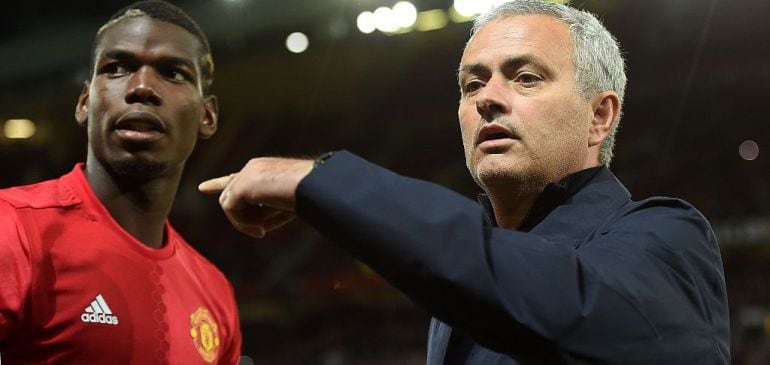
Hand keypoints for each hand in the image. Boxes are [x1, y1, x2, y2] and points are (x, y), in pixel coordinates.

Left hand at [198, 157, 313, 237]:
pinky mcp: (241, 184)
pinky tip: (261, 229)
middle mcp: (251, 168)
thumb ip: (268, 210)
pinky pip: (231, 210)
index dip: (218, 184)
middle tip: (264, 230)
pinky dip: (243, 224)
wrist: (313, 184)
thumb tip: (257, 226)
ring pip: (230, 206)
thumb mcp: (287, 204)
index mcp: (263, 170)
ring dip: (246, 222)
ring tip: (265, 229)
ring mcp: (245, 175)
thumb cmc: (309, 195)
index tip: (201, 188)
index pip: (236, 178)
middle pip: (234, 200)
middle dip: (246, 219)